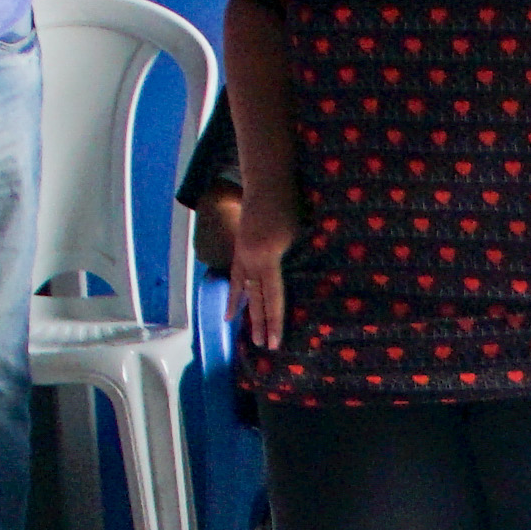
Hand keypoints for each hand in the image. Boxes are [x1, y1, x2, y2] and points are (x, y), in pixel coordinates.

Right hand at [232, 200, 292, 352]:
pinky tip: (229, 313)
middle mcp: (251, 262)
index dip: (275, 322)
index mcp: (268, 259)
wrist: (266, 182)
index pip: (274, 298)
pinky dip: (235, 297)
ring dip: (248, 315)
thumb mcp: (297, 235)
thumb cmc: (288, 205)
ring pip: (245, 293)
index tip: (276, 342)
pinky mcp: (239, 251)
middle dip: (262, 325)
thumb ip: (293, 261)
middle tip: (265, 347)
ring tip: (249, 337)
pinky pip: (236, 280)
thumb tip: (300, 284)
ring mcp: (242, 256)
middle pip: (257, 300)